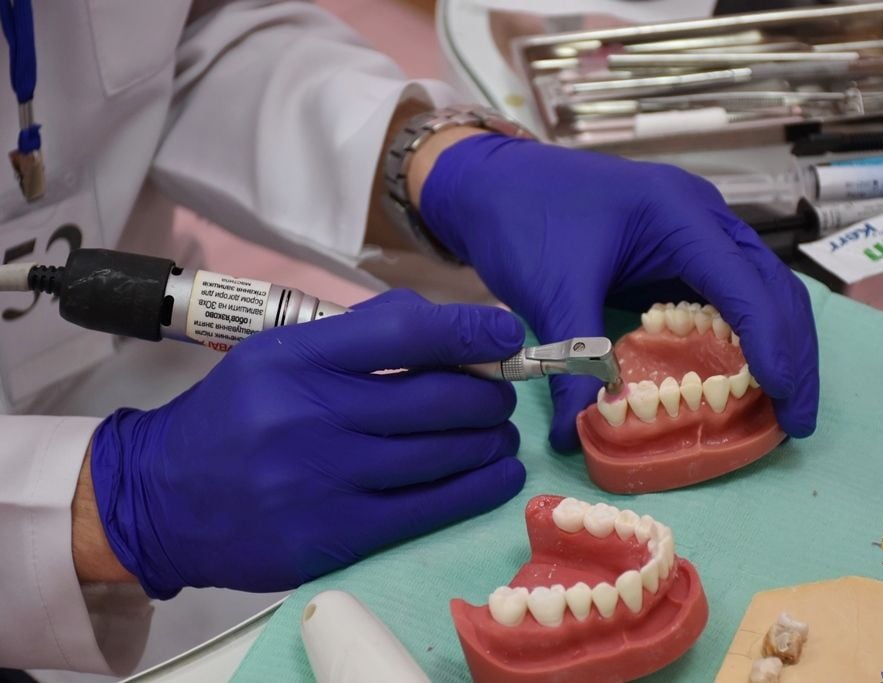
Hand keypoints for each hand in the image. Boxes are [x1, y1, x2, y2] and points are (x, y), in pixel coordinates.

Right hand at [89, 289, 525, 597]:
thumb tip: (445, 325)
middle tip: (501, 394)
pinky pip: (427, 509)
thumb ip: (358, 333)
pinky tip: (498, 475)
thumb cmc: (233, 416)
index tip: (506, 332)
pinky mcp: (334, 536)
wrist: (160, 499)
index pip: (405, 333)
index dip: (469, 331)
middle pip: (435, 399)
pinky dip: (477, 489)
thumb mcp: (277, 354)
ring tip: (500, 433)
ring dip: (489, 440)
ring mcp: (324, 481)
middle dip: (488, 394)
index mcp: (297, 359)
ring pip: (439, 455)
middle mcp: (311, 416)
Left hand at [417, 133, 817, 450]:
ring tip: (781, 406)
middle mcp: (701, 217)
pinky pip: (726, 293)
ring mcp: (693, 230)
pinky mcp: (676, 249)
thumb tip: (572, 437)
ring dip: (776, 343)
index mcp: (679, 215)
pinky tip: (739, 376)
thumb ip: (571, 361)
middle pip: (772, 286)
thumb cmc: (522, 217)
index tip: (785, 403)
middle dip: (793, 352)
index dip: (774, 346)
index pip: (748, 286)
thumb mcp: (549, 290)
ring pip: (758, 289)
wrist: (487, 180)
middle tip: (796, 420)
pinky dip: (742, 335)